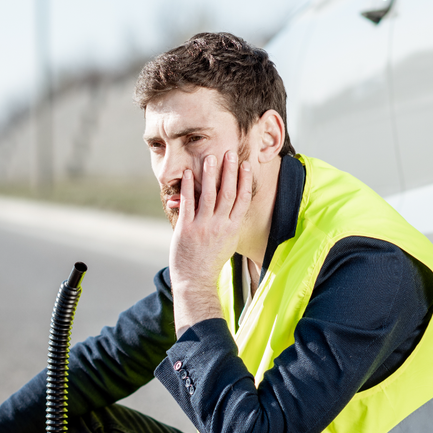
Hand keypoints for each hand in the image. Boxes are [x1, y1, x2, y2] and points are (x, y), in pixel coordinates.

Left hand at [169, 151, 253, 334]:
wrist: (196, 280)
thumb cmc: (211, 261)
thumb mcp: (228, 242)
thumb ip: (231, 223)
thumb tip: (235, 206)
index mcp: (233, 228)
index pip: (242, 199)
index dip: (244, 180)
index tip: (245, 165)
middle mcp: (220, 226)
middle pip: (228, 193)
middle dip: (230, 171)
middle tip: (230, 152)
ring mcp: (203, 226)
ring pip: (209, 195)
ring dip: (210, 175)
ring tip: (211, 158)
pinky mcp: (186, 228)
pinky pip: (188, 203)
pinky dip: (188, 187)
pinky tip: (188, 173)